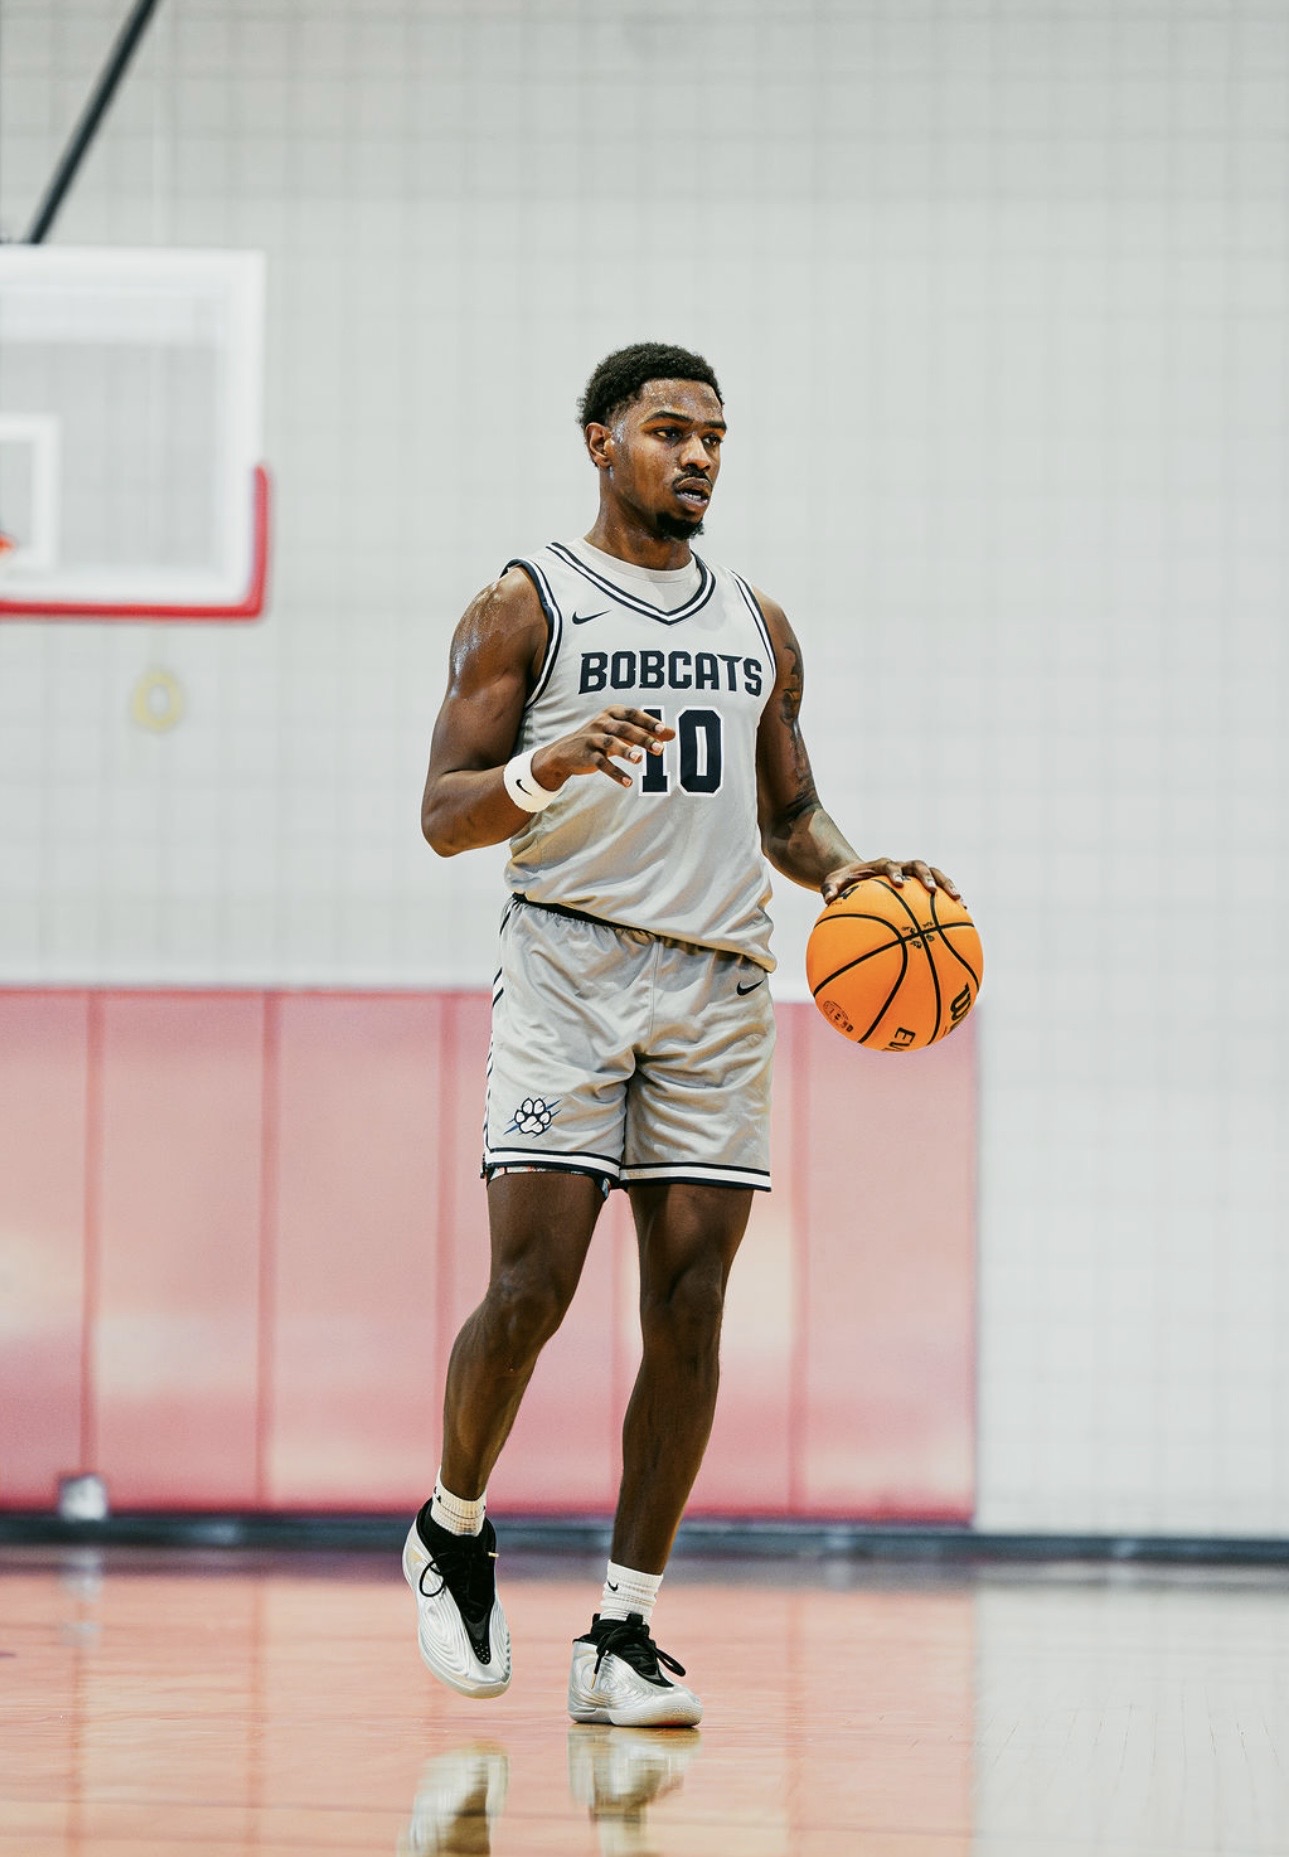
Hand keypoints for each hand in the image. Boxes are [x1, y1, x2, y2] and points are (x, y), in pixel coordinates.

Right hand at [531, 707, 676, 791]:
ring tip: (639, 760)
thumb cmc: (601, 739)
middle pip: (625, 728)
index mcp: (612, 713)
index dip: (648, 721)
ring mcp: (593, 738)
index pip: (633, 714)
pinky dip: (615, 773)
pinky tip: (628, 783)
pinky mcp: (586, 755)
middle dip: (643, 738)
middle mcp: (602, 722)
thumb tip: (673, 734)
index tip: (663, 730)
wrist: (566, 752)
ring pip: (611, 743)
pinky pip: (601, 763)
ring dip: (626, 751)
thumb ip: (646, 732)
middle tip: (660, 749)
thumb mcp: (622, 732)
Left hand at [821, 856, 961, 906]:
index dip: (895, 873)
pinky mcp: (922, 884)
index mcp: (881, 865)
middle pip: (919, 866)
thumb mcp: (833, 883)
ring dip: (948, 886)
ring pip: (936, 875)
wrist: (858, 875)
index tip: (898, 884)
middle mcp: (901, 867)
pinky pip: (940, 890)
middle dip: (928, 877)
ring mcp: (914, 874)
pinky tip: (963, 916)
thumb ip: (831, 889)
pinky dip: (951, 899)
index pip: (890, 866)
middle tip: (932, 892)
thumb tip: (827, 900)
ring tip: (960, 903)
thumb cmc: (845, 882)